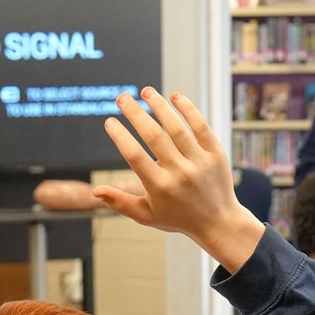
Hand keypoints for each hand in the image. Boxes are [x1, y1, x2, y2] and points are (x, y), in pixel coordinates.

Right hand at [93, 88, 263, 272]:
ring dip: (159, 105)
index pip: (134, 156)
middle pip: (153, 136)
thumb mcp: (146, 215)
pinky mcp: (216, 154)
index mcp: (159, 187)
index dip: (120, 136)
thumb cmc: (177, 218)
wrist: (218, 223)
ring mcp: (200, 162)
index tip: (110, 121)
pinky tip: (174, 96)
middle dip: (135, 113)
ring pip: (176, 127)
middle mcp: (180, 173)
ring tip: (145, 91)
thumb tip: (95, 190)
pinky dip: (188, 109)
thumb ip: (120, 202)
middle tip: (122, 98)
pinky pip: (200, 126)